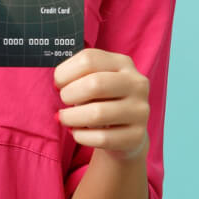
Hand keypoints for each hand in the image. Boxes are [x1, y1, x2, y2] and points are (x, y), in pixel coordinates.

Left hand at [54, 47, 151, 161]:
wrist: (127, 131)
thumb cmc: (103, 100)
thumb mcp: (94, 80)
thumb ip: (76, 76)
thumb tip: (58, 85)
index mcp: (123, 63)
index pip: (88, 59)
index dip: (65, 73)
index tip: (58, 84)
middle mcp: (136, 84)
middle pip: (94, 84)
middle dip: (69, 94)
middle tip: (64, 102)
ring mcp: (140, 110)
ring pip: (97, 114)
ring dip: (72, 117)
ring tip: (65, 118)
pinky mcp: (136, 136)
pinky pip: (102, 138)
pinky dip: (81, 136)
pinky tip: (78, 133)